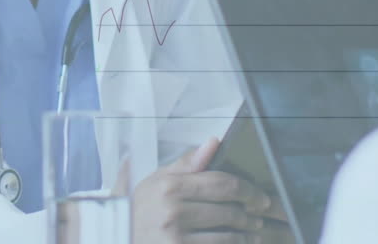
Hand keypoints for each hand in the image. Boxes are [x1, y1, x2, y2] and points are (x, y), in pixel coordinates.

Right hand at [132, 137, 288, 243]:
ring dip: (246, 235)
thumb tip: (214, 142)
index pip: (222, 184)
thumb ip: (187, 164)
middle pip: (230, 211)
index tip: (259, 197)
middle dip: (250, 215)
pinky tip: (237, 242)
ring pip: (229, 236)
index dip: (248, 190)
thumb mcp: (156, 181)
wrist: (118, 237)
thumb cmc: (138, 210)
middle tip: (258, 217)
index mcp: (170, 187)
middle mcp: (173, 211)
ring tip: (251, 233)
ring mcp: (176, 237)